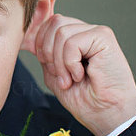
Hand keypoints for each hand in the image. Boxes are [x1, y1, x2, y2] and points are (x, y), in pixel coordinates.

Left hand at [23, 14, 135, 135]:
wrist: (105, 113)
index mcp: (75, 37)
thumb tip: (31, 37)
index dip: (40, 44)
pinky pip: (72, 42)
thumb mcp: (54, 74)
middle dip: (48, 52)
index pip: (49, 24)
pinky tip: (81, 75)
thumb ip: (45, 54)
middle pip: (54, 23)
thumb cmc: (84, 99)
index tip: (48, 67)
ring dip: (60, 62)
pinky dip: (70, 63)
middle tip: (60, 76)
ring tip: (71, 79)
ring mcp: (95, 32)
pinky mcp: (103, 37)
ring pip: (61, 32)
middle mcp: (86, 31)